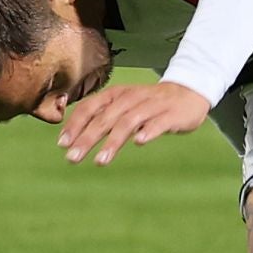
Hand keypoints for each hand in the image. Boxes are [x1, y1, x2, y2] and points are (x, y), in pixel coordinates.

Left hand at [58, 81, 210, 166]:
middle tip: (72, 158)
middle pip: (106, 117)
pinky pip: (158, 122)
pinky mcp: (171, 115)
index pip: (90, 107)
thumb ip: (101, 116)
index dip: (75, 124)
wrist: (189, 92)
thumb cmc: (150, 103)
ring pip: (129, 121)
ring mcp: (152, 106)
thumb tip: (71, 136)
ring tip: (100, 160)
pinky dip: (148, 131)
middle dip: (87, 138)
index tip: (62, 144)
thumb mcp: (123, 104)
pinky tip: (139, 142)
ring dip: (113, 141)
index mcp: (117, 94)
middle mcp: (132, 98)